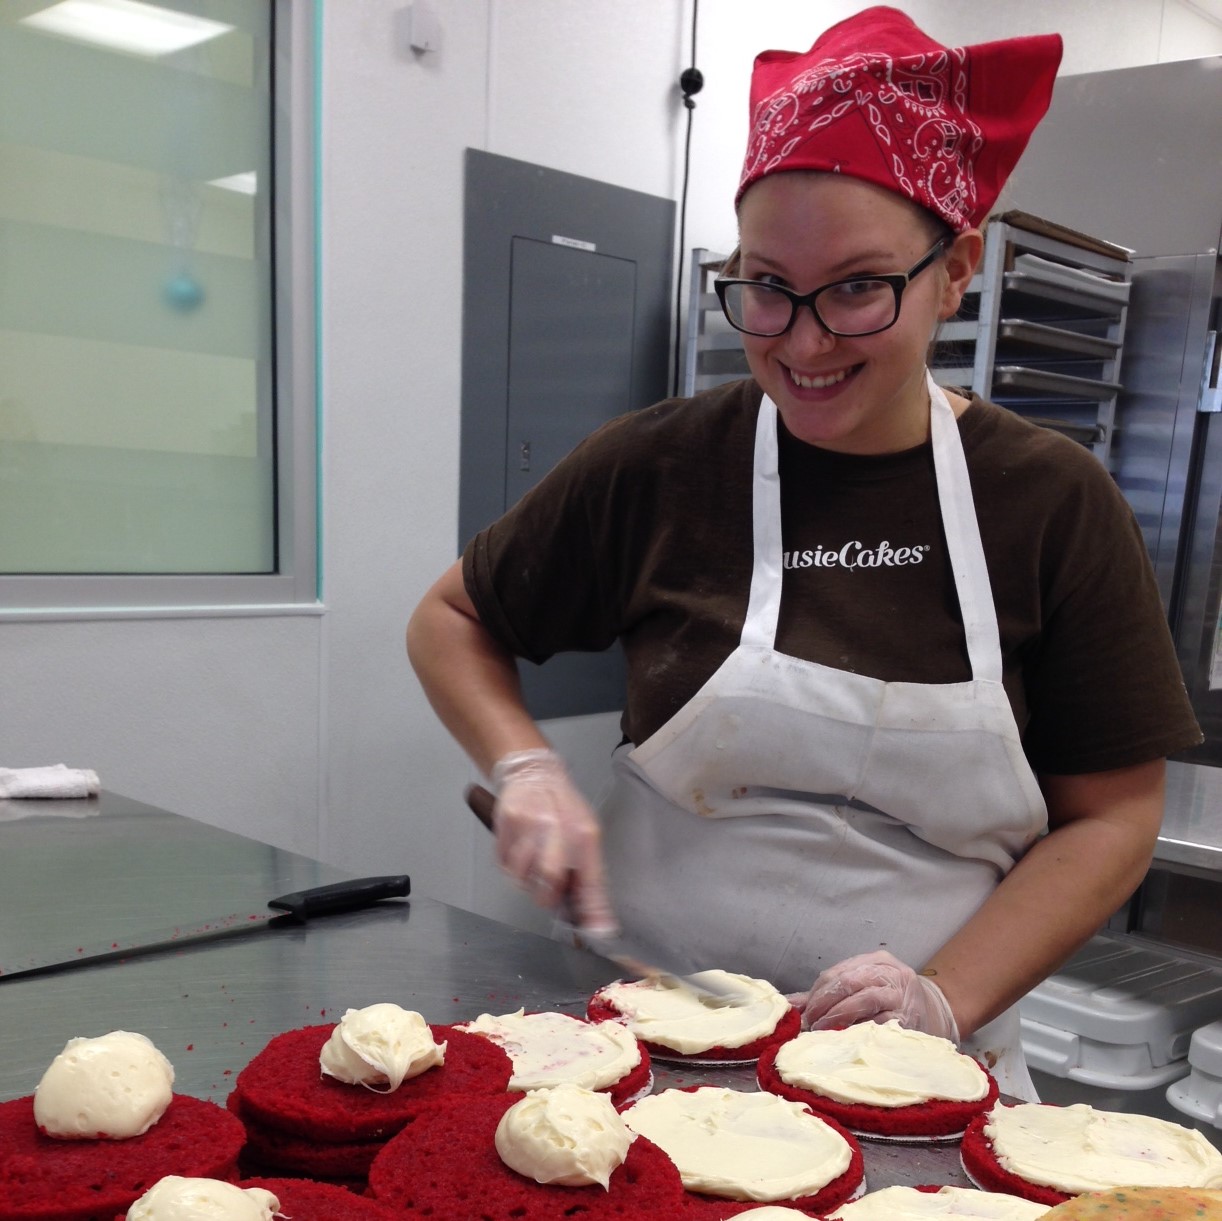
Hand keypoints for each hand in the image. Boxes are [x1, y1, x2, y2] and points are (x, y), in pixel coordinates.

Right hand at [490, 749, 615, 933]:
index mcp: (584, 832)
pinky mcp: (504, 824)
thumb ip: (589, 872)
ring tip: (532, 862)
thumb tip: (594, 916)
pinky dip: (510, 865)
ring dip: (525, 879)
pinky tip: (518, 849)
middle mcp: (556, 827)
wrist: (533, 772)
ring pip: (521, 876)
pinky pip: (504, 863)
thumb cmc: (562, 806)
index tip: (597, 934)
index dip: (593, 910)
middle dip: (546, 896)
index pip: (591, 879)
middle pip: (549, 880)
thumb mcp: (586, 832)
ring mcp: (527, 825)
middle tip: (548, 891)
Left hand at [795, 950, 959, 1041]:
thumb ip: (828, 994)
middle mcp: (890, 973)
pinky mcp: (909, 1020)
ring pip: (863, 1000)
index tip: (803, 1013)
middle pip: (849, 983)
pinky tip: (847, 1040)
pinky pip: (879, 1024)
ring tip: (824, 1032)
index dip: (816, 994)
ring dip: (838, 1018)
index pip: (837, 973)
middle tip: (810, 1025)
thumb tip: (788, 1005)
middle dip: (824, 1005)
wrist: (937, 1014)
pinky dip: (860, 1032)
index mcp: (877, 961)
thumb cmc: (891, 1002)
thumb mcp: (864, 987)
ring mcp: (901, 996)